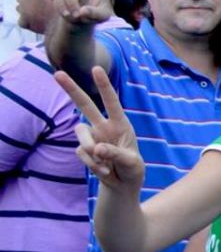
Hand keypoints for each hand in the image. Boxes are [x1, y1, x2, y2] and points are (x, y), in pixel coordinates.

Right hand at [56, 66, 143, 191]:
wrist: (123, 183)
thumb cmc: (132, 168)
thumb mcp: (131, 162)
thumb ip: (116, 153)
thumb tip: (97, 148)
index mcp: (120, 124)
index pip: (111, 102)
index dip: (104, 86)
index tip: (96, 68)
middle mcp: (104, 126)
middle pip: (85, 105)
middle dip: (71, 89)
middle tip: (57, 73)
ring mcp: (92, 137)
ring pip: (80, 133)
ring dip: (90, 148)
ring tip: (105, 163)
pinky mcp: (84, 149)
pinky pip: (81, 152)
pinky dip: (92, 163)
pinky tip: (103, 170)